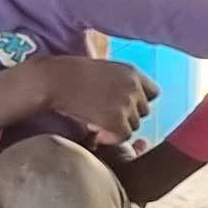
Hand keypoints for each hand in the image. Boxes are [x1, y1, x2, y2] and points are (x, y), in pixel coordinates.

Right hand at [37, 54, 157, 143]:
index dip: (139, 102)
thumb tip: (129, 106)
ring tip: (95, 120)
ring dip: (117, 127)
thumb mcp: (104, 70)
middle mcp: (134, 87)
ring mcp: (127, 103)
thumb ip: (121, 84)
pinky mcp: (116, 119)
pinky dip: (111, 138)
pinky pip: (123, 136)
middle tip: (103, 115)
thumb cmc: (72, 75)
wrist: (54, 80)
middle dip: (126, 116)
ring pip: (134, 126)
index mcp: (133, 72)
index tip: (122, 105)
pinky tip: (95, 130)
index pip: (153, 93)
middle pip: (144, 112)